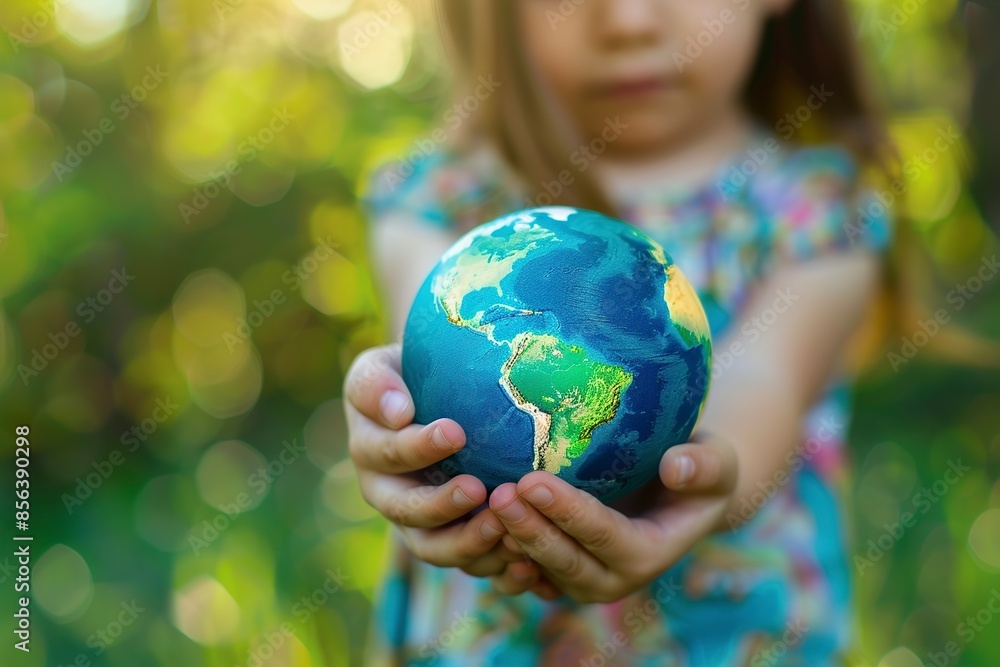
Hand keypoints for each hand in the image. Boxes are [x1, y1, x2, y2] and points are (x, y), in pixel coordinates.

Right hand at [344, 344, 521, 576]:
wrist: (432, 397)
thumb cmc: (410, 374)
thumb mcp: (383, 368)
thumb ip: (377, 385)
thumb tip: (396, 410)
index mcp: (369, 448)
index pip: (388, 452)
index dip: (418, 447)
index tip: (455, 432)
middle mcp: (386, 491)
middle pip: (406, 512)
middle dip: (441, 505)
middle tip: (478, 489)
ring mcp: (417, 521)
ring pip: (433, 548)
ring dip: (466, 543)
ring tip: (503, 529)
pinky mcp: (449, 538)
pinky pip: (467, 562)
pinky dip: (493, 565)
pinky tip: (525, 560)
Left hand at [490, 435, 738, 602]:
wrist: (678, 492)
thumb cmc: (698, 470)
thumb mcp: (714, 463)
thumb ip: (701, 466)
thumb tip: (676, 465)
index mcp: (648, 553)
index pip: (603, 535)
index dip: (568, 512)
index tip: (533, 480)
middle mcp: (612, 578)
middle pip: (563, 560)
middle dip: (529, 530)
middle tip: (499, 492)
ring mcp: (580, 580)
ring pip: (537, 568)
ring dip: (508, 540)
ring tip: (482, 502)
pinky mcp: (556, 571)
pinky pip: (522, 569)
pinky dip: (499, 550)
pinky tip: (475, 518)